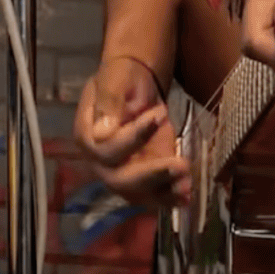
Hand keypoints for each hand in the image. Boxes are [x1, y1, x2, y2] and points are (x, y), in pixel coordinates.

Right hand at [73, 53, 188, 207]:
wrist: (137, 84)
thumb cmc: (122, 76)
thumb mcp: (115, 79)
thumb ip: (109, 102)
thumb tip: (102, 133)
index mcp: (87, 136)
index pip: (106, 150)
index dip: (134, 138)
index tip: (160, 115)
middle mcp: (100, 161)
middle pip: (120, 180)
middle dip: (152, 175)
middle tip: (181, 165)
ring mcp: (121, 171)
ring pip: (138, 193)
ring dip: (163, 193)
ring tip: (187, 188)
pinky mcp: (141, 176)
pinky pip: (152, 193)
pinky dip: (170, 197)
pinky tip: (187, 197)